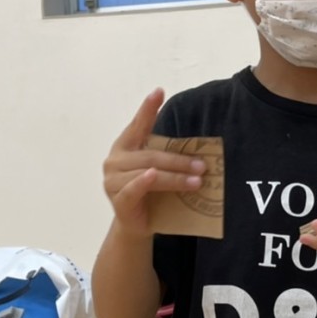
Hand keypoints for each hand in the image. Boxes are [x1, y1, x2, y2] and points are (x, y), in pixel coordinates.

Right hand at [102, 89, 205, 237]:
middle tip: (203, 165)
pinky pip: (133, 188)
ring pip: (149, 172)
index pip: (137, 125)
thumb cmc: (150, 194)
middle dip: (180, 160)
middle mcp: (115, 160)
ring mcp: (113, 181)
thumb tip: (201, 152)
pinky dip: (144, 181)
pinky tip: (154, 176)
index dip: (147, 109)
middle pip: (152, 155)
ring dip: (175, 176)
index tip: (159, 91)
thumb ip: (167, 156)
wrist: (137, 226)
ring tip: (197, 181)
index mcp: (125, 147)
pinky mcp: (118, 200)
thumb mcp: (159, 170)